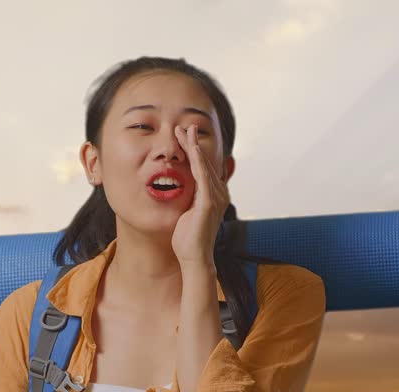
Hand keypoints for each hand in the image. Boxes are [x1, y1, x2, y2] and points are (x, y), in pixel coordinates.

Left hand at [170, 123, 228, 267]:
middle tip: (183, 126)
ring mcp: (216, 198)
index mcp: (214, 195)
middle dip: (193, 143)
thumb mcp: (187, 214)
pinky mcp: (209, 204)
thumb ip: (188, 199)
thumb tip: (179, 190)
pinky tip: (192, 148)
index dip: (193, 150)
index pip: (202, 167)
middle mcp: (219, 194)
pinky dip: (198, 161)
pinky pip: (203, 177)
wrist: (194, 259)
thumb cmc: (188, 240)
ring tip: (184, 130)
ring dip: (194, 146)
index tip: (182, 136)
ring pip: (204, 165)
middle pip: (205, 162)